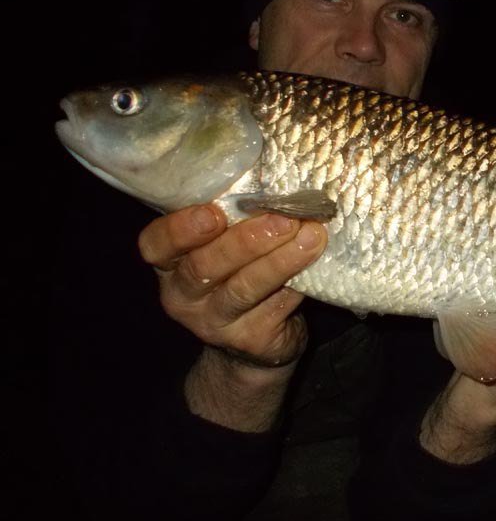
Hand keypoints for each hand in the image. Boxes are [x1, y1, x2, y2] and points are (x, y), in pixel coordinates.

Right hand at [137, 204, 327, 366]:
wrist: (256, 338)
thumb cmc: (240, 270)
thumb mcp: (225, 243)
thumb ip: (234, 216)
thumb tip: (274, 181)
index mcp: (170, 263)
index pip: (156, 245)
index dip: (181, 229)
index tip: (214, 212)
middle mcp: (183, 296)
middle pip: (205, 267)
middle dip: (246, 240)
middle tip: (284, 218)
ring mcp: (214, 323)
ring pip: (244, 289)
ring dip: (280, 260)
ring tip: (311, 236)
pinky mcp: (250, 340)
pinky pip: (275, 307)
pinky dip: (297, 282)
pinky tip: (314, 263)